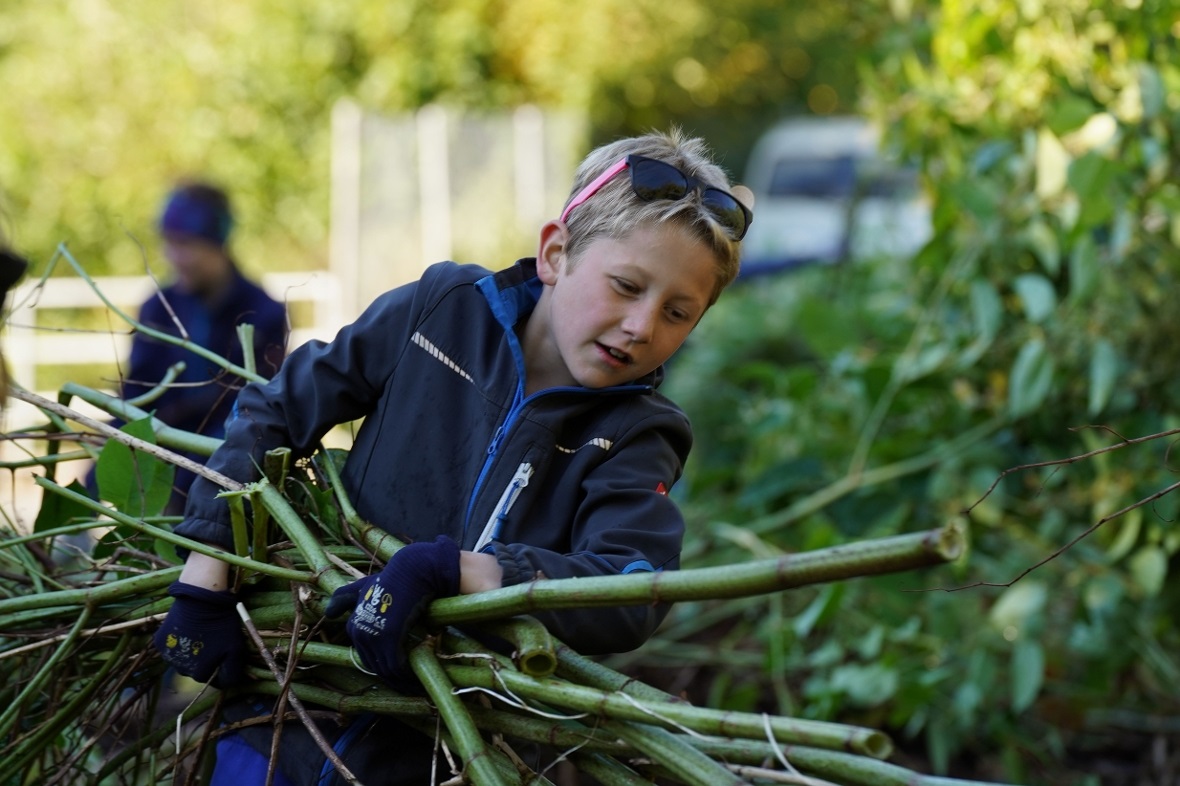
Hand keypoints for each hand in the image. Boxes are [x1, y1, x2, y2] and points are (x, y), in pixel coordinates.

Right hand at [153, 581, 245, 686]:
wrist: (200, 597)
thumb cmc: (221, 623)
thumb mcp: (235, 648)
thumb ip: (232, 672)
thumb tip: (229, 685)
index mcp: (199, 673)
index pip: (210, 678)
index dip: (218, 666)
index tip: (223, 652)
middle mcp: (180, 669)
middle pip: (194, 671)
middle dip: (203, 661)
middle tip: (212, 641)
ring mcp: (168, 656)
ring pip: (181, 660)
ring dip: (189, 652)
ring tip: (199, 634)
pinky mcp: (159, 642)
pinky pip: (171, 648)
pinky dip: (178, 643)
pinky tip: (186, 630)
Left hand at [325, 535, 460, 687]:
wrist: (411, 571)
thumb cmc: (392, 579)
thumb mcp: (363, 587)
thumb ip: (345, 598)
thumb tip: (329, 613)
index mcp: (353, 625)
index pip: (366, 656)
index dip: (382, 666)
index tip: (397, 673)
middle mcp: (359, 632)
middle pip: (375, 665)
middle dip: (390, 678)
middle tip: (407, 684)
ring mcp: (372, 635)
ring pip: (385, 668)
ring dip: (399, 681)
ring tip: (413, 686)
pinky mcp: (388, 637)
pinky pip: (395, 665)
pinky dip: (405, 675)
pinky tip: (415, 679)